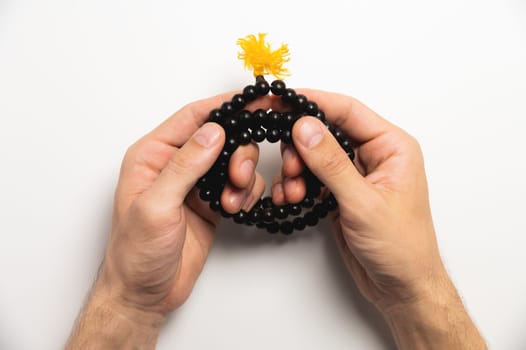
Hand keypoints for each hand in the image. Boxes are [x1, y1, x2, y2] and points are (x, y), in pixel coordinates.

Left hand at [67, 93, 270, 347]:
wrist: (145, 292)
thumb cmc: (136, 253)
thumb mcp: (156, 206)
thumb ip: (184, 166)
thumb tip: (213, 132)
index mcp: (153, 154)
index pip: (193, 117)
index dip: (224, 106)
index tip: (254, 100)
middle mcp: (175, 164)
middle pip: (220, 136)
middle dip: (239, 151)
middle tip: (238, 175)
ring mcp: (196, 183)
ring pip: (234, 159)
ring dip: (243, 175)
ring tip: (232, 200)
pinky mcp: (212, 201)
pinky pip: (239, 184)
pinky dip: (245, 192)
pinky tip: (234, 208)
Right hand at [273, 90, 485, 348]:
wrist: (401, 286)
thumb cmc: (400, 246)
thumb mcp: (363, 202)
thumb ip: (331, 163)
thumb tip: (305, 127)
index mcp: (391, 146)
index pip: (348, 110)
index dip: (313, 102)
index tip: (282, 100)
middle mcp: (373, 155)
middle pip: (326, 130)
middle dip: (300, 145)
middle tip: (289, 165)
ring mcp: (355, 174)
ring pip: (315, 155)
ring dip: (296, 168)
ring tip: (291, 189)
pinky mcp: (340, 193)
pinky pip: (311, 177)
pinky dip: (297, 184)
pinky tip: (291, 198)